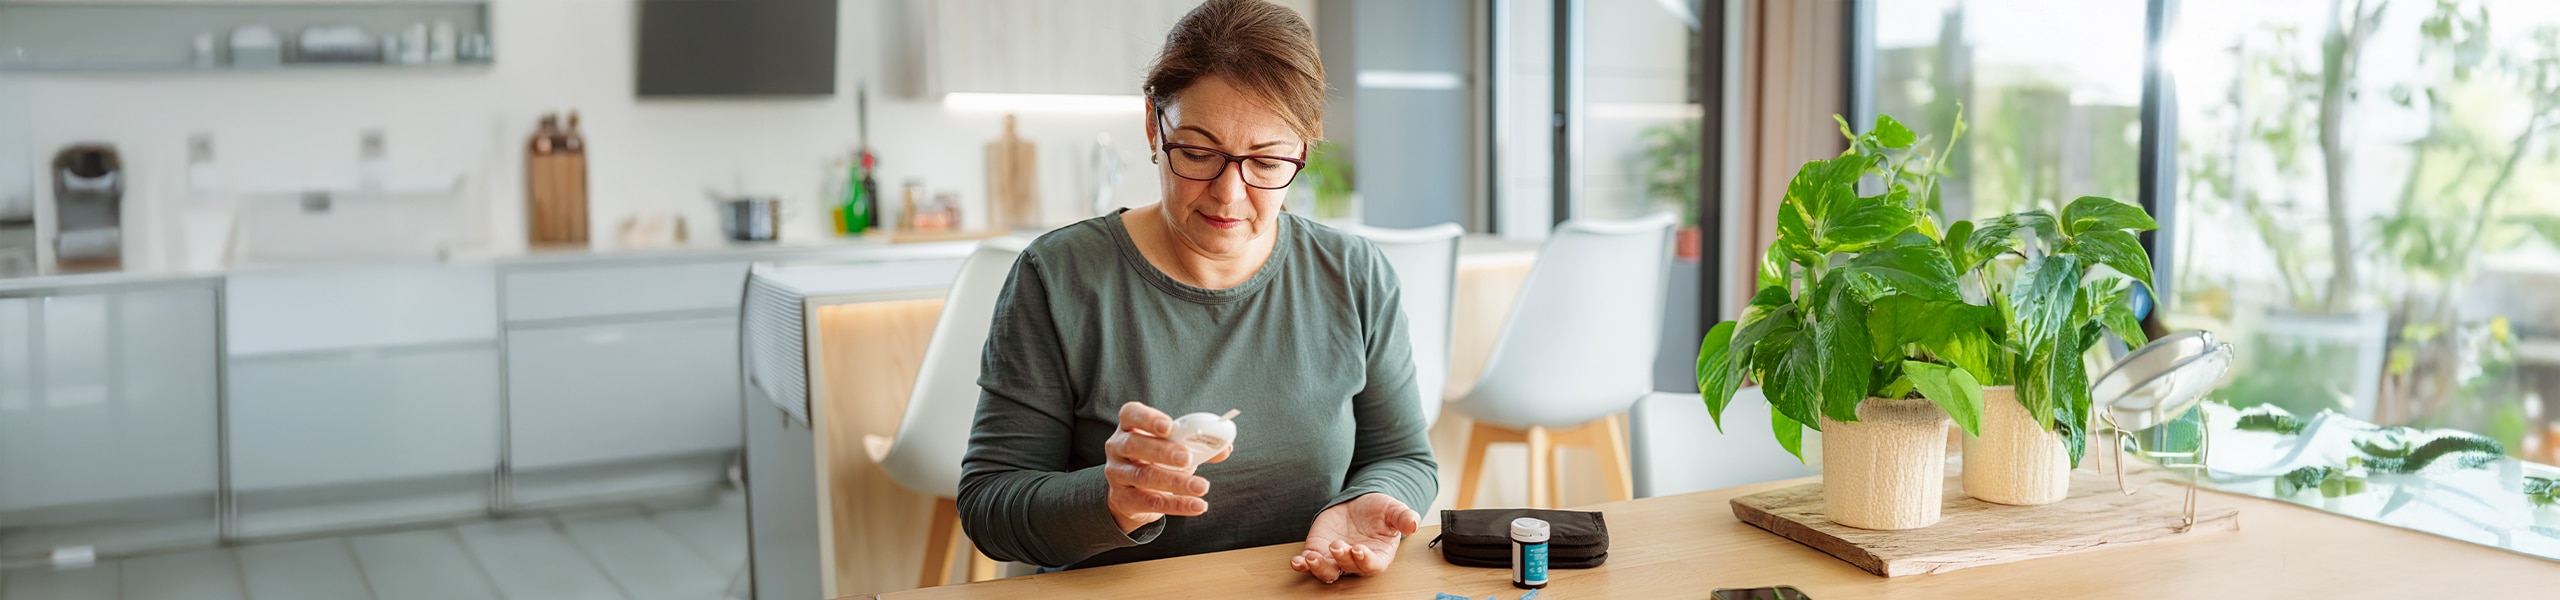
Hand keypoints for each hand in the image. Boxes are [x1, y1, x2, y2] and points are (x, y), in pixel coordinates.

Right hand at [1103, 402, 1230, 532]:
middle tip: (1187, 458)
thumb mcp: (1175, 447)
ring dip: (1175, 482)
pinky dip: (1177, 504)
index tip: (1169, 426)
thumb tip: (1226, 447)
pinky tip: (1197, 505)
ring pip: (1143, 476)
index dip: (1148, 419)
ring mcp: (1117, 474)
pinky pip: (1151, 502)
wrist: (1134, 494)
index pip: (1131, 414)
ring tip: (1202, 486)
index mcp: (1130, 426)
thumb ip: (1199, 445)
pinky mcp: (1123, 499)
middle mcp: (1117, 447)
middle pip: (1134, 445)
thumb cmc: (1157, 460)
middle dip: (1163, 451)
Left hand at [1289, 493, 1420, 582]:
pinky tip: (1297, 561)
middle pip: (1349, 568)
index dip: (1365, 561)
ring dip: (1319, 568)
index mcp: (1378, 554)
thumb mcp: (1394, 509)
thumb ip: (1404, 517)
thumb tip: (1413, 524)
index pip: (1372, 565)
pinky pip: (1309, 563)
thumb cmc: (1379, 511)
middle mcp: (1356, 561)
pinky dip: (1302, 564)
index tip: (1358, 550)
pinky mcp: (1319, 550)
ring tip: (1311, 558)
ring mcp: (1336, 558)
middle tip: (1337, 545)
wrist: (1358, 504)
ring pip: (1328, 571)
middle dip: (1342, 558)